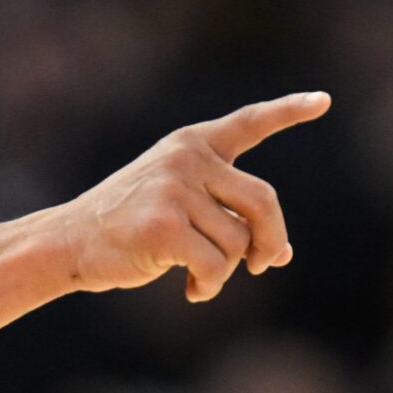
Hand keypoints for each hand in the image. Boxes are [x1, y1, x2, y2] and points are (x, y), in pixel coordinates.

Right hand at [60, 91, 330, 301]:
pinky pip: (215, 264)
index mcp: (191, 144)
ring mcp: (174, 189)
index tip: (322, 102)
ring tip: (200, 278)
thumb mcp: (179, 208)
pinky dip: (210, 285)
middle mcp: (186, 158)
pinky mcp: (164, 224)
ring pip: (238, 241)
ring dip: (227, 271)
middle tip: (264, 265)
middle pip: (263, 202)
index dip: (288, 112)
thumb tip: (282, 254)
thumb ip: (226, 217)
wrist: (70, 242)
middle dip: (271, 240)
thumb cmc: (127, 230)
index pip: (249, 123)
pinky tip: (192, 290)